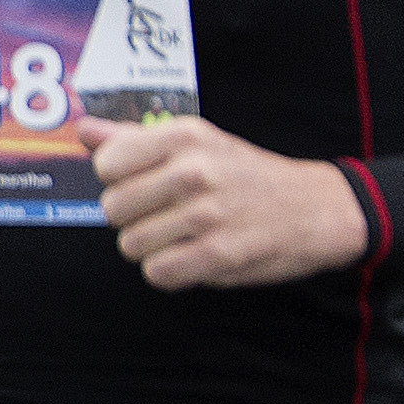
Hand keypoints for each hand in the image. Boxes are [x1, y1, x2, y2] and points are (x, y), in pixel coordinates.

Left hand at [93, 117, 372, 289]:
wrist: (317, 208)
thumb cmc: (249, 175)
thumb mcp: (200, 142)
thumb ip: (137, 138)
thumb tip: (85, 131)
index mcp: (185, 136)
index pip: (107, 165)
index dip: (119, 182)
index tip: (146, 185)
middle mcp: (194, 170)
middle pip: (113, 209)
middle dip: (133, 219)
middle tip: (168, 216)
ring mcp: (207, 213)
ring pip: (132, 245)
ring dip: (153, 249)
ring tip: (184, 238)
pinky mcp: (220, 254)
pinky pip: (158, 273)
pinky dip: (171, 272)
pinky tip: (193, 258)